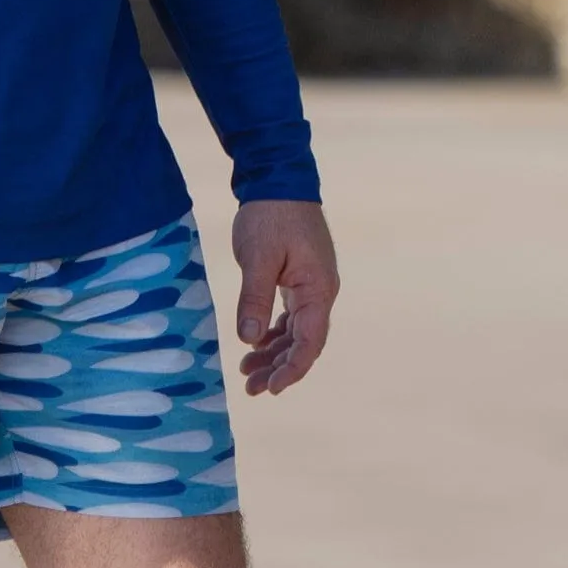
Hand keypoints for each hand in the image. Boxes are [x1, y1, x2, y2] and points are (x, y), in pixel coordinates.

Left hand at [232, 200, 338, 396]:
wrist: (278, 178)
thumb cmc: (270, 216)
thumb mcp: (258, 258)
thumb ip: (255, 299)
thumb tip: (250, 341)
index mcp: (318, 288)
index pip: (310, 342)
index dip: (292, 369)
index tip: (271, 389)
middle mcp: (320, 291)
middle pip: (304, 341)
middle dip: (279, 368)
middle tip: (250, 388)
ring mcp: (311, 284)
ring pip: (296, 331)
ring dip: (274, 353)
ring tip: (247, 372)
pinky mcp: (299, 278)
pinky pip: (290, 316)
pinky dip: (274, 333)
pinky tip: (255, 344)